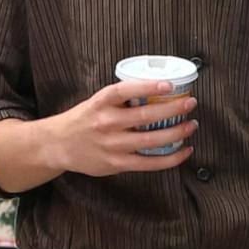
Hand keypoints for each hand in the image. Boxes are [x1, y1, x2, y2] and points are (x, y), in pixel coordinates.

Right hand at [43, 79, 197, 175]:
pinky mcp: (116, 164)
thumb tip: (158, 91)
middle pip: (145, 116)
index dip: (148, 87)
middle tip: (190, 103)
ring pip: (151, 140)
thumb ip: (122, 98)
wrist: (58, 144)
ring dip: (176, 133)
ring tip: (191, 125)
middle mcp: (106, 122)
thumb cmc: (84, 119)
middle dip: (173, 109)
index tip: (169, 85)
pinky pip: (149, 163)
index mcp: (101, 102)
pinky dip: (170, 158)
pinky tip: (184, 151)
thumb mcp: (97, 101)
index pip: (125, 91)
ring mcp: (111, 145)